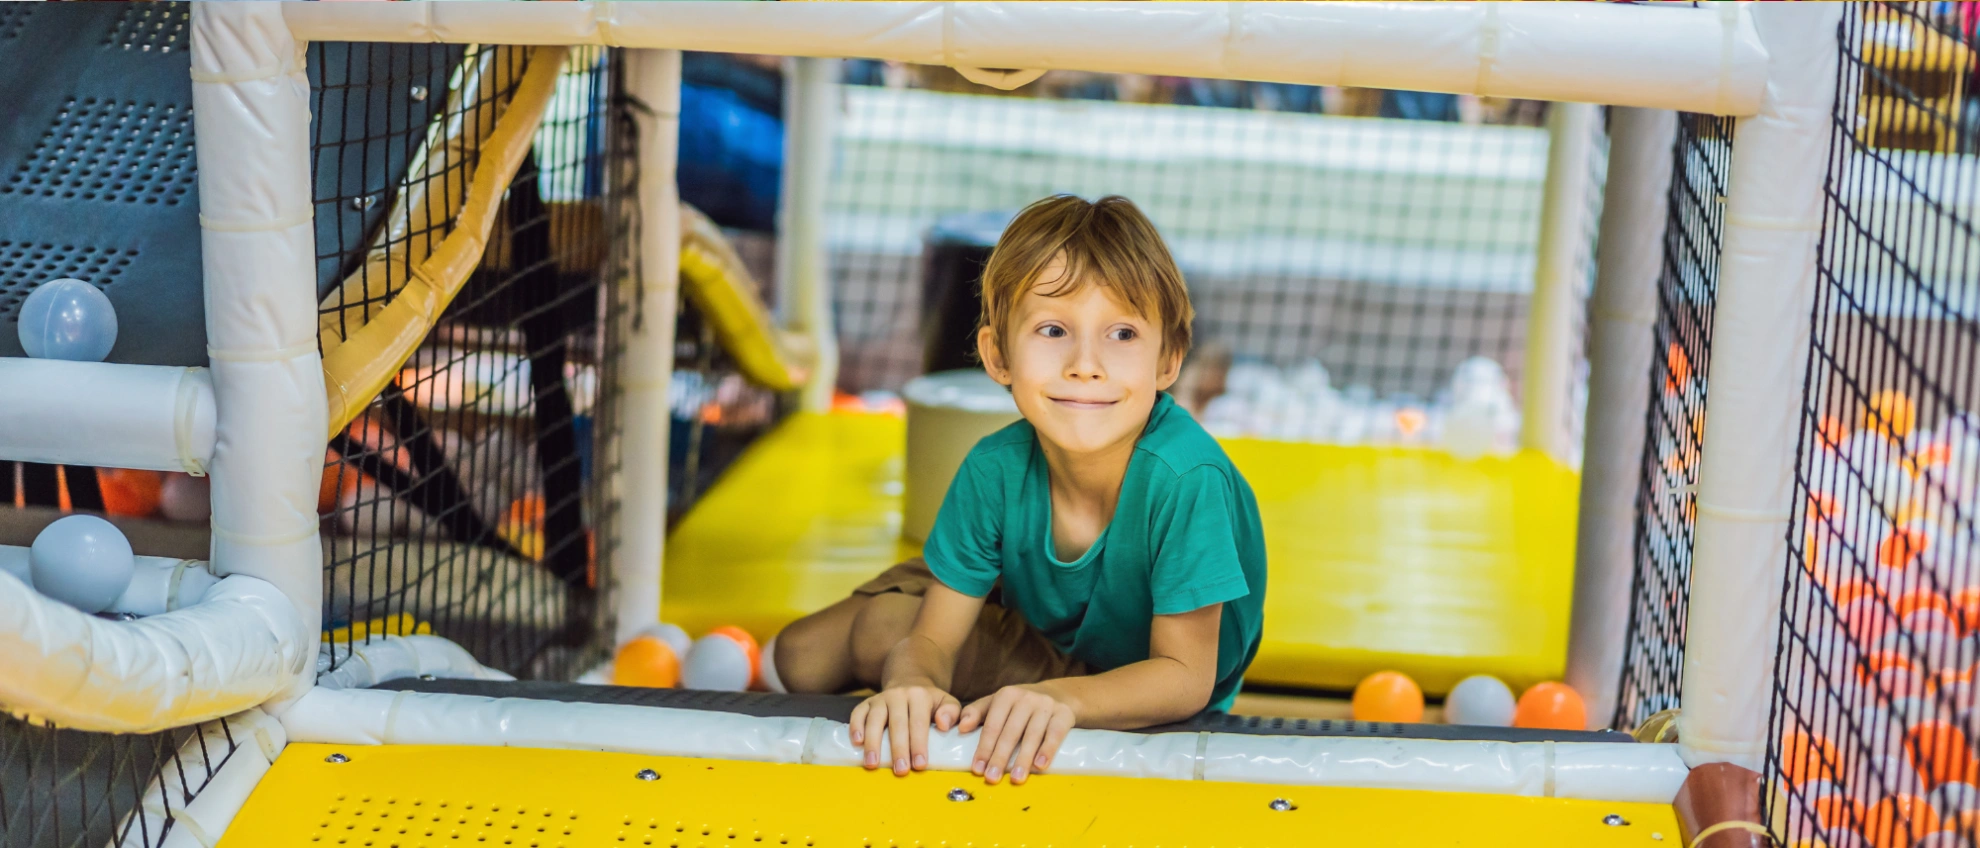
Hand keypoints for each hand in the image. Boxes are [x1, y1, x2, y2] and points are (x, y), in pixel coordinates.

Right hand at [848, 683, 961, 775]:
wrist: (909, 682)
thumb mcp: (946, 702)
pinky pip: (858, 712)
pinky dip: (855, 727)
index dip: (919, 744)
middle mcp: (898, 695)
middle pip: (897, 723)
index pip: (919, 722)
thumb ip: (951, 712)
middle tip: (900, 770)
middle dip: (898, 748)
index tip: (919, 765)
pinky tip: (857, 743)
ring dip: (873, 742)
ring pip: (875, 719)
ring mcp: (880, 698)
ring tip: (872, 763)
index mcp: (919, 696)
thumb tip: (944, 725)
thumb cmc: (929, 702)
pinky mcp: (867, 703)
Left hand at [958, 683, 1076, 784]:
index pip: (992, 725)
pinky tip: (1041, 765)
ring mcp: (1046, 705)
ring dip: (1023, 759)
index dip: (984, 748)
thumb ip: (976, 713)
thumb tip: (961, 728)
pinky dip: (1048, 750)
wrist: (1058, 695)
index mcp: (1006, 695)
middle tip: (992, 778)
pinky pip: (1056, 733)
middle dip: (1000, 757)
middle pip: (1010, 732)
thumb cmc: (1020, 706)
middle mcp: (1026, 698)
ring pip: (1032, 735)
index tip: (977, 769)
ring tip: (1015, 778)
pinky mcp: (1064, 714)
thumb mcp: (997, 704)